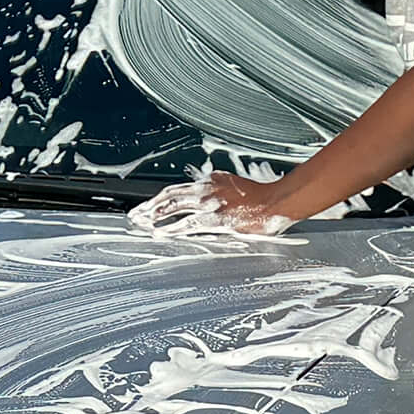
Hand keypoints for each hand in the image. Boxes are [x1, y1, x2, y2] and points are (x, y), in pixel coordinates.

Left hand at [129, 175, 292, 236]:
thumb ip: (215, 188)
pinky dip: (171, 229)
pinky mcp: (216, 219)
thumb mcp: (233, 184)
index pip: (177, 189)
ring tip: (141, 223)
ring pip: (173, 208)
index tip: (148, 205)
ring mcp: (210, 203)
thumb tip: (202, 193)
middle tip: (136, 214)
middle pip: (169, 196)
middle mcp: (206, 189)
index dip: (159, 198)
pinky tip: (160, 233)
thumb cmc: (261, 197)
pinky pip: (188, 225)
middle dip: (149, 206)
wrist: (278, 202)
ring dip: (154, 216)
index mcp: (210, 180)